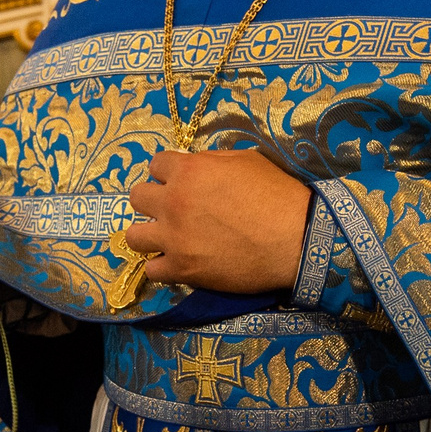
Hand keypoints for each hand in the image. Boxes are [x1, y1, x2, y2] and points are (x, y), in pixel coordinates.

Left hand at [126, 149, 309, 293]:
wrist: (297, 239)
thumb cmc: (278, 196)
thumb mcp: (247, 161)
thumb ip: (213, 162)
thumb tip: (198, 165)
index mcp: (189, 171)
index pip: (155, 164)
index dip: (169, 173)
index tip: (181, 183)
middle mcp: (173, 202)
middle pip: (137, 197)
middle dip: (154, 201)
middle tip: (174, 211)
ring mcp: (174, 238)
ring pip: (133, 236)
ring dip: (149, 235)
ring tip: (168, 239)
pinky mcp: (182, 269)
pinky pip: (151, 271)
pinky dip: (163, 267)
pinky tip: (178, 263)